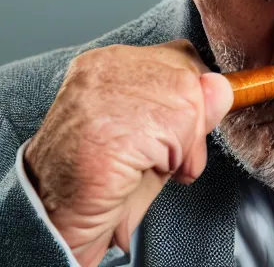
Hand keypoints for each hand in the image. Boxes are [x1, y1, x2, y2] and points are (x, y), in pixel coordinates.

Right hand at [24, 40, 232, 266]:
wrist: (50, 216)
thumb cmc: (100, 176)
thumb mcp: (151, 132)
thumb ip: (189, 108)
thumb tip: (223, 88)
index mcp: (107, 63)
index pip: (178, 56)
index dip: (190, 97)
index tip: (179, 129)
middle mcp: (106, 66)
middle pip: (188, 75)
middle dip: (191, 122)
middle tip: (166, 157)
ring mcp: (107, 90)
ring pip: (189, 102)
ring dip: (184, 145)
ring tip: (152, 166)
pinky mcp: (115, 121)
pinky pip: (180, 130)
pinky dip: (176, 160)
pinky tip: (145, 171)